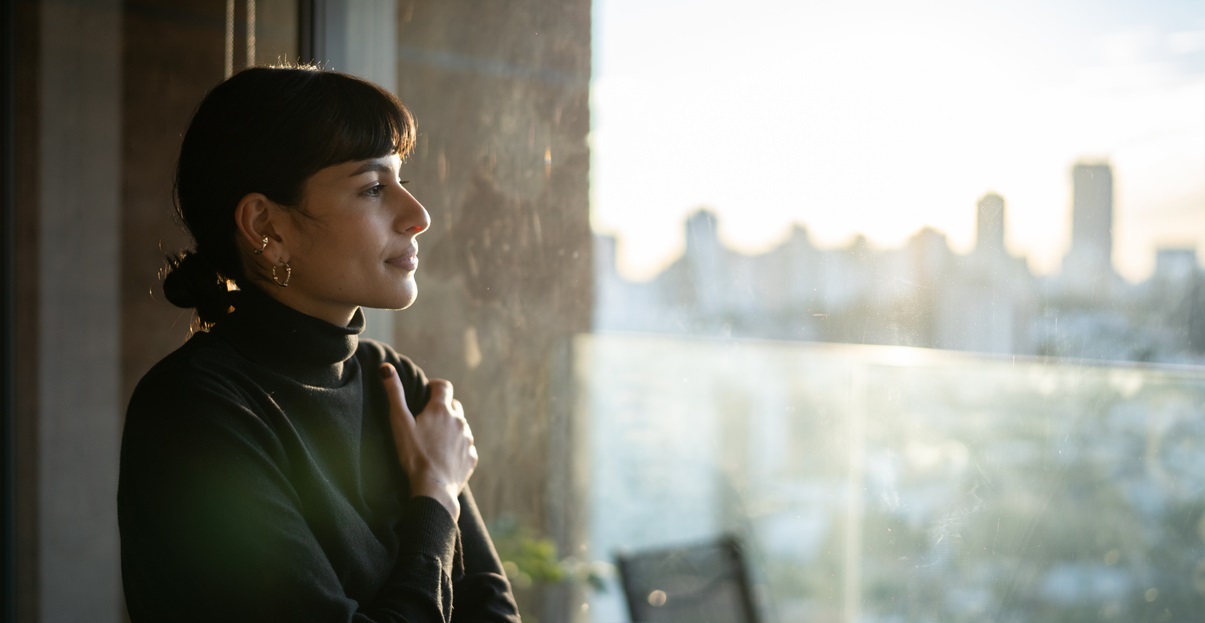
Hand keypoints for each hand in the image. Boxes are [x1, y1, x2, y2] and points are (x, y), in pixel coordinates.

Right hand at [380, 363, 477, 520]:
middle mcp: (459, 421)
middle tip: (428, 421)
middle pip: (454, 406)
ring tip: (435, 441)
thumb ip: (394, 394)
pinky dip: (457, 448)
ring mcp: (468, 439)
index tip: (427, 393)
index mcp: (442, 410)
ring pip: (461, 426)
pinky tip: (444, 457)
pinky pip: (466, 446)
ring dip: (451, 428)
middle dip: (443, 408)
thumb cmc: (413, 455)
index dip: (435, 387)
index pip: (444, 386)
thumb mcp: (400, 423)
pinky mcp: (472, 457)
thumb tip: (386, 368)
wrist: (433, 489)